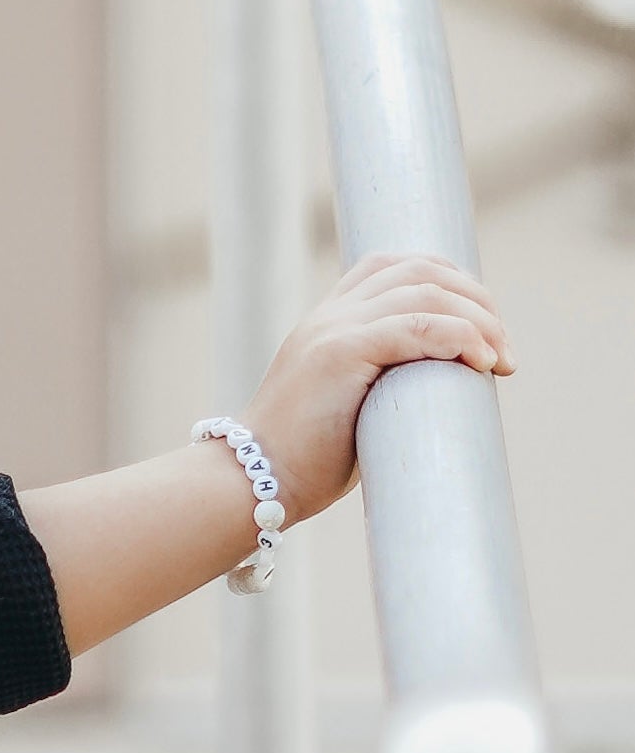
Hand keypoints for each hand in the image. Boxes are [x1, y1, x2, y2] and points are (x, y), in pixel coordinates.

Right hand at [243, 252, 514, 521]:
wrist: (249, 485)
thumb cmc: (299, 466)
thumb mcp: (345, 409)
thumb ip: (382, 383)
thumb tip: (444, 390)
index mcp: (324, 323)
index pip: (394, 267)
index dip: (449, 281)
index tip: (480, 324)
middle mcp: (327, 316)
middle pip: (421, 270)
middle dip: (477, 300)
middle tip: (503, 348)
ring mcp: (331, 330)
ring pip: (427, 292)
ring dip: (479, 320)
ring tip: (501, 359)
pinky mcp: (340, 354)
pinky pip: (418, 327)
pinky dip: (461, 338)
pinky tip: (483, 363)